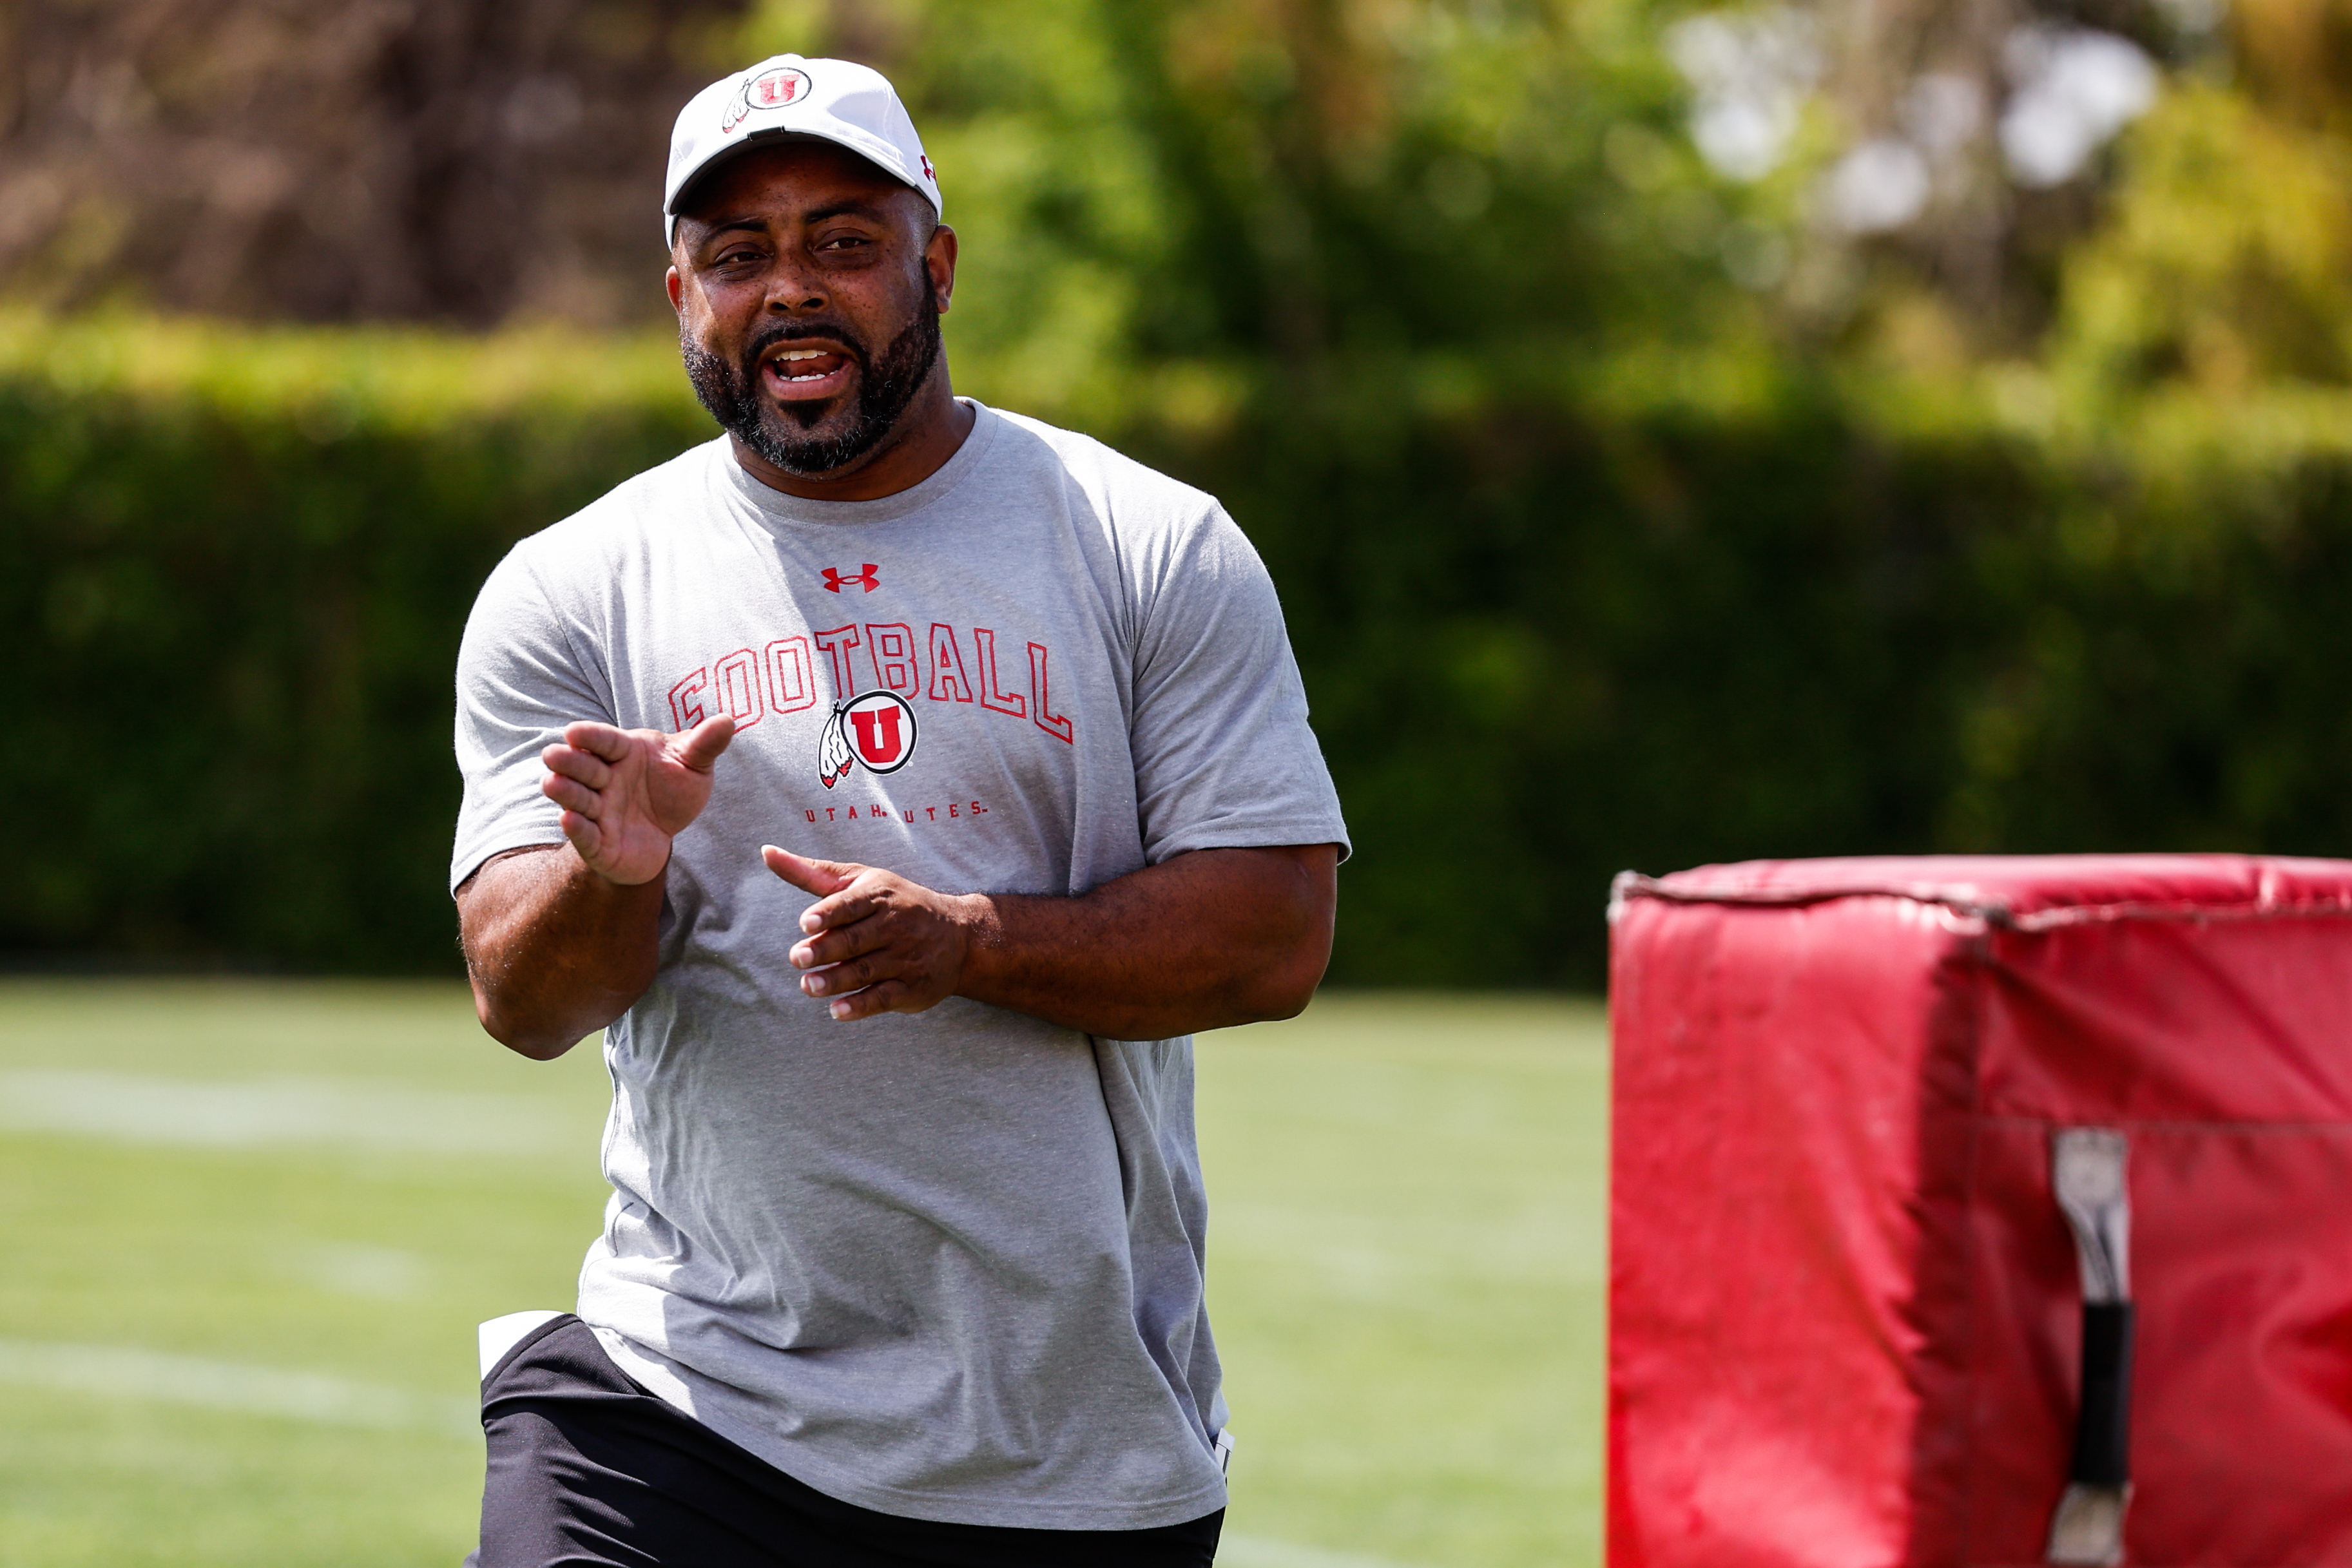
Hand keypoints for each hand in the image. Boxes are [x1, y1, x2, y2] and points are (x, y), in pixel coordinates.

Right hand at [540, 716, 735, 884]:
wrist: (663, 835)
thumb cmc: (671, 791)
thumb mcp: (693, 766)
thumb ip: (705, 745)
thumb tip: (729, 720)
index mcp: (623, 752)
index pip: (605, 740)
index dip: (590, 736)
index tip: (573, 731)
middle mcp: (605, 779)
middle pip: (584, 767)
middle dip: (569, 762)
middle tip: (553, 754)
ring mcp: (598, 811)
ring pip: (577, 799)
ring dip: (565, 792)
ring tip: (552, 783)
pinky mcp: (597, 842)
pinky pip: (585, 834)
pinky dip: (576, 828)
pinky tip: (568, 820)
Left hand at [762, 846, 984, 1020]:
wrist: (959, 936)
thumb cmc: (897, 904)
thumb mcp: (860, 881)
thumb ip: (811, 873)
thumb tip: (766, 852)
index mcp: (879, 896)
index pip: (851, 904)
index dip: (828, 914)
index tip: (806, 923)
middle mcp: (894, 926)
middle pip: (855, 940)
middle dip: (826, 950)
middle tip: (797, 957)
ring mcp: (905, 958)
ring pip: (866, 970)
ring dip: (836, 980)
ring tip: (808, 986)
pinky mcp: (913, 988)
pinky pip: (884, 998)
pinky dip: (861, 1006)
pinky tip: (837, 1011)